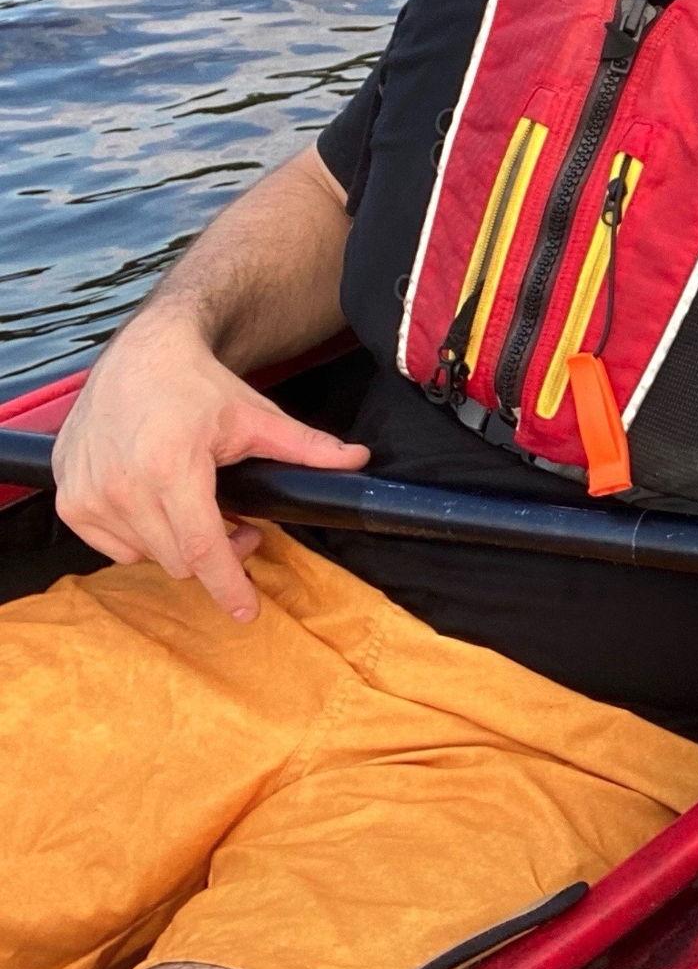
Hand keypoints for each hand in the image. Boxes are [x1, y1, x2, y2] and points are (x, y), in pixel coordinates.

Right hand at [53, 305, 370, 619]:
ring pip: (147, 556)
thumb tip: (358, 460)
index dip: (227, 584)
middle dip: (217, 552)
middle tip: (240, 523)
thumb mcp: (255, 415)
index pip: (202, 547)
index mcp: (170, 467)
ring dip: (180, 545)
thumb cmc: (198, 386)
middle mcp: (122, 486)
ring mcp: (89, 494)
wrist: (139, 355)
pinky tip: (160, 505)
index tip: (247, 612)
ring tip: (200, 507)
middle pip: (179, 558)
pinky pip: (114, 547)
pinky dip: (143, 537)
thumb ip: (306, 447)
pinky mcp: (69, 499)